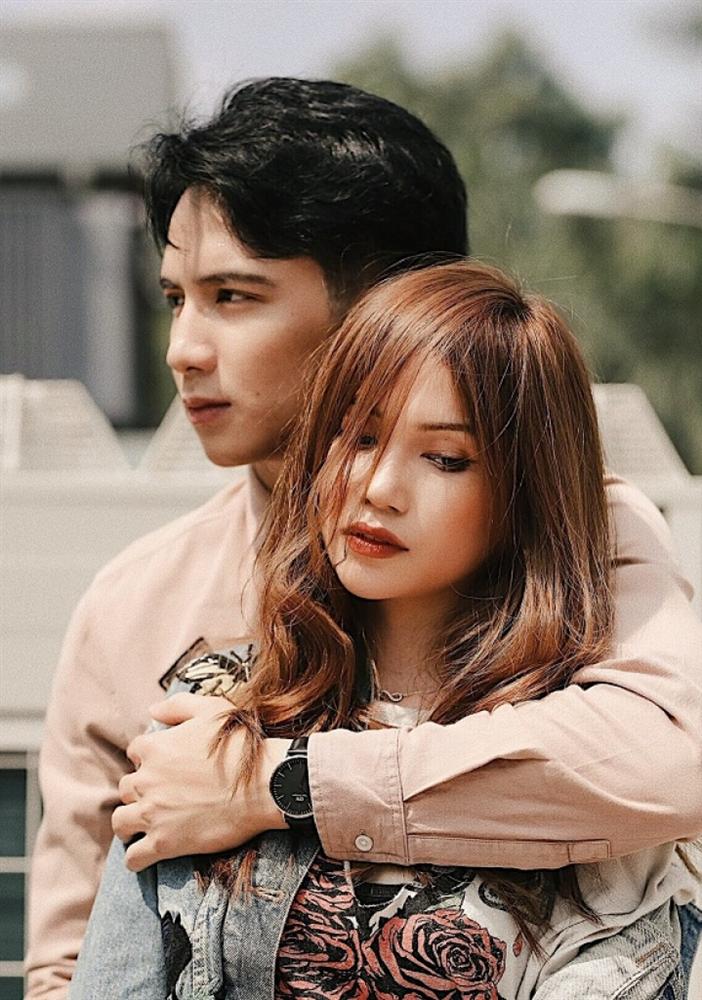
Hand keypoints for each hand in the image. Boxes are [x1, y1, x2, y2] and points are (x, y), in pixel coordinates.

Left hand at [112, 692, 289, 870]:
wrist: (264, 784)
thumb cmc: (241, 746)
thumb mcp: (212, 709)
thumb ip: (178, 706)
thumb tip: (152, 710)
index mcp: (155, 748)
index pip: (135, 753)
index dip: (148, 759)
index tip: (163, 767)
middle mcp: (146, 780)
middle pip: (125, 788)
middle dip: (138, 792)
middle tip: (159, 797)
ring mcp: (153, 813)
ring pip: (121, 822)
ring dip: (130, 823)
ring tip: (144, 826)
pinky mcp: (164, 843)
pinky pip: (134, 857)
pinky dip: (137, 858)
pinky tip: (147, 854)